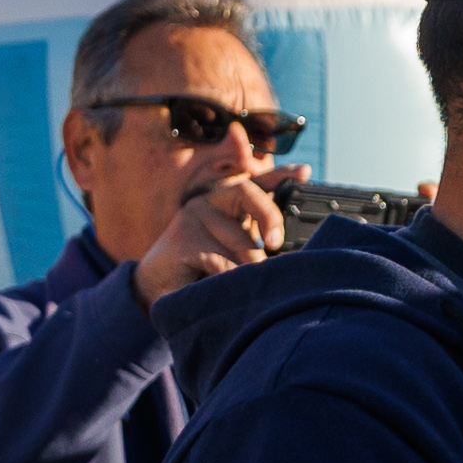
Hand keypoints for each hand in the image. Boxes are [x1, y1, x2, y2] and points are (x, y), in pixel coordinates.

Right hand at [132, 169, 290, 306]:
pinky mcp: (184, 239)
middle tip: (275, 245)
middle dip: (270, 218)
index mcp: (226, 203)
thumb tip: (288, 237)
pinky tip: (222, 288)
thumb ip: (257, 239)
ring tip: (241, 286)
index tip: (305, 172)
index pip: (257, 182)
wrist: (158, 290)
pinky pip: (221, 261)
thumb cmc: (201, 272)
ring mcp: (193, 217)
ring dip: (246, 270)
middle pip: (249, 193)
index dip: (281, 175)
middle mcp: (209, 201)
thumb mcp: (235, 252)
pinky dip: (228, 279)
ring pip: (240, 241)